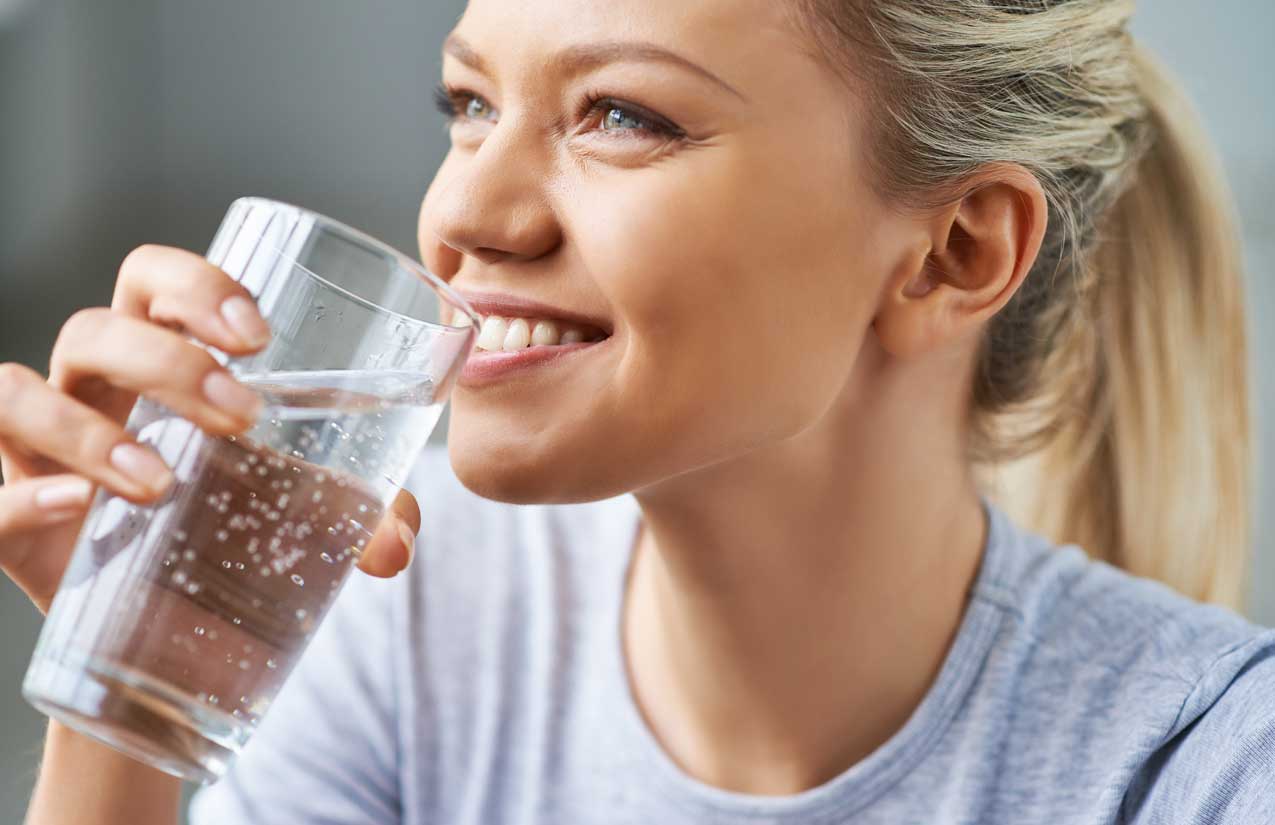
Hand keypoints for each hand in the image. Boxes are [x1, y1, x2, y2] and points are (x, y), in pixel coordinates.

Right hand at [0, 244, 419, 613]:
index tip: (259, 335)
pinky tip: (80, 507)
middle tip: (241, 416)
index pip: (151, 282)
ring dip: (88, 430)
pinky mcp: (7, 516)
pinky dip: (23, 495)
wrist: (169, 634)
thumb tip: (398, 541)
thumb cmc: (232, 535)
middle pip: (95, 331)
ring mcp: (34, 451)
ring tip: (162, 483)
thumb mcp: (301, 515)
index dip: (194, 285)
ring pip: (17, 393)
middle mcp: (89, 391)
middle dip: (166, 362)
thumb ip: (361, 514)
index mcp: (157, 363)